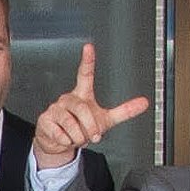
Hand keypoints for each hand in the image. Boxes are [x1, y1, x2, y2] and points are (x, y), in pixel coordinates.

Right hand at [32, 44, 149, 169]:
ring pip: (71, 124)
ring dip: (79, 137)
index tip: (88, 47)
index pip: (85, 74)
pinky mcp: (45, 120)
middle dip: (91, 127)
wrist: (60, 143)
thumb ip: (124, 111)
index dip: (87, 61)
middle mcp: (68, 99)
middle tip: (93, 136)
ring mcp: (55, 108)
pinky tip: (65, 138)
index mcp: (83, 94)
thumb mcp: (105, 120)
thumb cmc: (82, 127)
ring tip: (78, 138)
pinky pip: (60, 133)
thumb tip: (144, 103)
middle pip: (83, 109)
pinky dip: (67, 141)